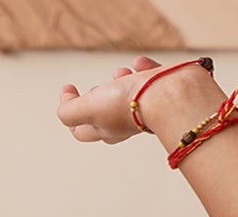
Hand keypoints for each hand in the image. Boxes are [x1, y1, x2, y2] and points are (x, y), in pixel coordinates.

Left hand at [57, 56, 215, 143]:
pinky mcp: (163, 92)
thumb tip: (65, 105)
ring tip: (121, 73)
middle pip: (103, 116)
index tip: (68, 89)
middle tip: (98, 88)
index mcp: (106, 130)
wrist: (172, 95)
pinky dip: (143, 70)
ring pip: (127, 98)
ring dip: (119, 81)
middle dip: (97, 98)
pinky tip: (140, 63)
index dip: (68, 112)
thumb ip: (70, 112)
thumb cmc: (130, 104)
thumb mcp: (89, 108)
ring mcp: (145, 108)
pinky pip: (150, 80)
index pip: (80, 131)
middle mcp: (125, 123)